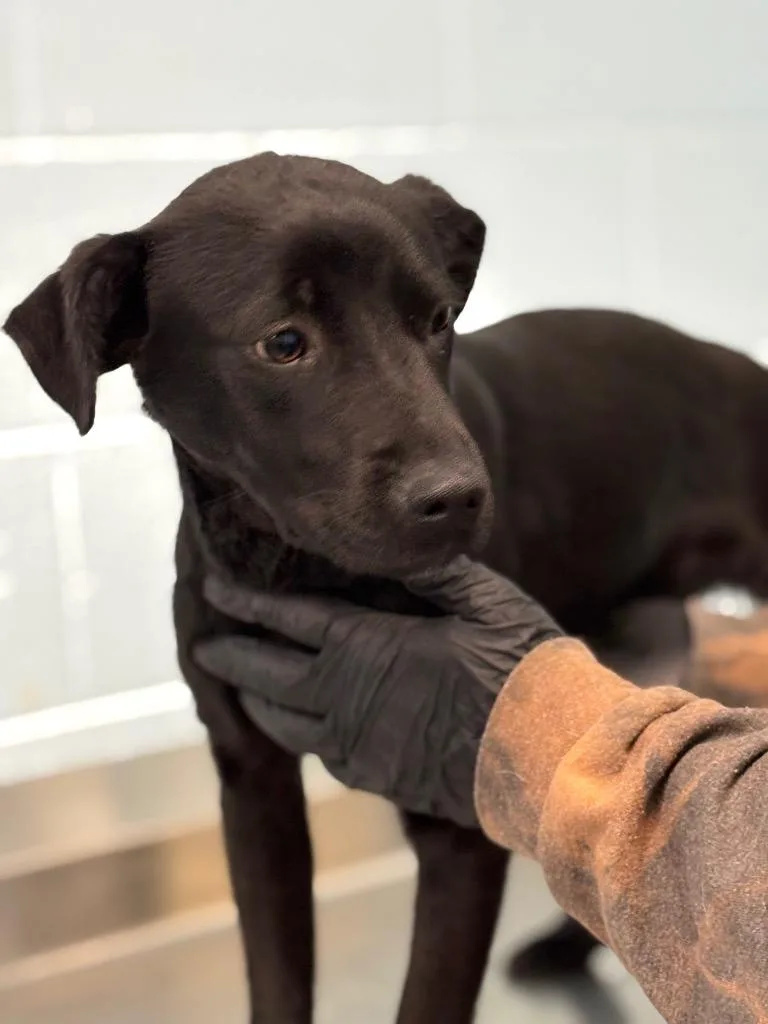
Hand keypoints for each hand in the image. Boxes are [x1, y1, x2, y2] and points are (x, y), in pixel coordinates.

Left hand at [194, 557, 561, 827]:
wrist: (546, 755)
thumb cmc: (520, 667)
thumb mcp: (484, 599)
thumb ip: (431, 573)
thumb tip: (393, 547)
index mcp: (368, 645)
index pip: (288, 618)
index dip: (246, 602)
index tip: (214, 589)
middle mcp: (348, 697)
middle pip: (268, 675)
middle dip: (231, 655)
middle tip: (204, 645)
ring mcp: (358, 744)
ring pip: (284, 723)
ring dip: (255, 701)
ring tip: (239, 688)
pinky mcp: (376, 778)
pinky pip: (320, 754)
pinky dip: (299, 734)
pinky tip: (302, 726)